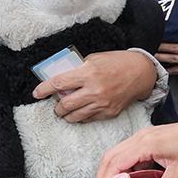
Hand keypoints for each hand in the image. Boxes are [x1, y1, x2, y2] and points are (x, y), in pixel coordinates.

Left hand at [33, 51, 156, 121]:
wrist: (141, 73)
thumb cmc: (117, 62)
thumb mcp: (95, 58)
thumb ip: (77, 68)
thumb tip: (60, 78)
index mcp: (88, 73)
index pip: (58, 84)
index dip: (44, 89)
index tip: (36, 93)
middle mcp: (94, 90)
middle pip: (64, 105)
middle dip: (56, 106)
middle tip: (55, 103)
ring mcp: (102, 104)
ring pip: (74, 116)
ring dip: (66, 114)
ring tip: (65, 109)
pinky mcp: (109, 113)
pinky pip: (87, 119)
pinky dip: (80, 116)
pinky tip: (81, 110)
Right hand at [98, 110, 177, 177]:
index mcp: (145, 144)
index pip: (115, 164)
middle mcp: (140, 137)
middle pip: (111, 157)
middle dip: (106, 177)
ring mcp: (143, 135)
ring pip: (118, 154)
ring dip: (115, 172)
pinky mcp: (148, 137)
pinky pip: (129, 152)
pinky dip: (126, 166)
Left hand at [156, 42, 177, 76]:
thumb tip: (171, 42)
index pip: (175, 47)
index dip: (163, 46)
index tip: (154, 43)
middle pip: (173, 59)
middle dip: (160, 57)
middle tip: (148, 54)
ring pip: (176, 69)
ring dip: (165, 67)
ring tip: (154, 65)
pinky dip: (177, 70)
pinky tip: (169, 69)